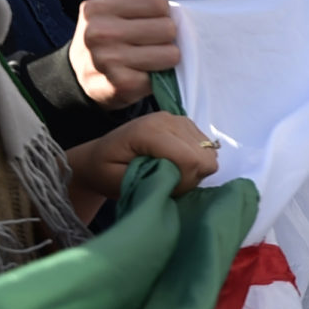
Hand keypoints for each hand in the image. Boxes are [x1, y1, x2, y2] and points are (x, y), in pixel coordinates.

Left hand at [63, 111, 219, 222]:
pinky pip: (207, 147)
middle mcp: (168, 119)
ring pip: (209, 152)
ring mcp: (178, 119)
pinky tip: (175, 163)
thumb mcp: (119, 181)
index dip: (186, 181)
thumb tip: (181, 177)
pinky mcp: (186, 123)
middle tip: (168, 183)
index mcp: (149, 131)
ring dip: (194, 169)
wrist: (99, 156)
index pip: (190, 158)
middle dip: (191, 176)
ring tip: (170, 173)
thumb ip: (151, 179)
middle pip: (205, 156)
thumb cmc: (105, 172)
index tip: (168, 190)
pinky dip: (195, 160)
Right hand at [70, 0, 176, 106]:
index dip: (161, 13)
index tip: (149, 21)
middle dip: (165, 37)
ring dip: (165, 58)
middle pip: (167, 27)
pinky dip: (157, 79)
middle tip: (148, 43)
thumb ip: (142, 7)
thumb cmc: (107, 39)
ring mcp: (108, 59)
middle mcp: (100, 31)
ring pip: (171, 54)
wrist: (80, 76)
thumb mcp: (113, 12)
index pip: (157, 0)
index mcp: (99, 7)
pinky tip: (140, 75)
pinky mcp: (122, 84)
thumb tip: (181, 16)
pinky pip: (163, 78)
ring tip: (146, 59)